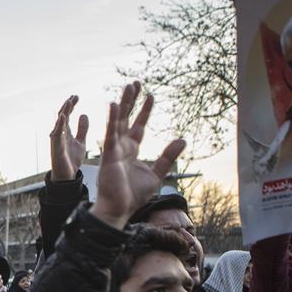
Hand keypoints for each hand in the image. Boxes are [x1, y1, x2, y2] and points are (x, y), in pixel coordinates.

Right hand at [50, 95, 88, 181]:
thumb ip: (82, 129)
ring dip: (64, 112)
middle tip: (74, 96)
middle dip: (68, 105)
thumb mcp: (81, 141)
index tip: (77, 96)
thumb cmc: (71, 159)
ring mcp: (57, 140)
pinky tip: (63, 117)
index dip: (72, 105)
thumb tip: (84, 114)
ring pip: (59, 123)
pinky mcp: (56, 147)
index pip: (67, 114)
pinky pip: (57, 134)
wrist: (67, 176)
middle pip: (62, 115)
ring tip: (69, 102)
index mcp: (65, 131)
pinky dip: (59, 125)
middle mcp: (59, 133)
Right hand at [89, 82, 185, 229]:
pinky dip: (112, 119)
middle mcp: (121, 146)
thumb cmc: (133, 196)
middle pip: (126, 118)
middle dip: (131, 101)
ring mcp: (114, 149)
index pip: (138, 126)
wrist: (120, 208)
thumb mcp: (156, 174)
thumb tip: (182, 139)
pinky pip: (110, 133)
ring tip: (129, 87)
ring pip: (118, 121)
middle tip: (135, 83)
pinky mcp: (109, 154)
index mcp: (131, 151)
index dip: (144, 111)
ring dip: (123, 103)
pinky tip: (114, 104)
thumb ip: (167, 157)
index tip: (151, 96)